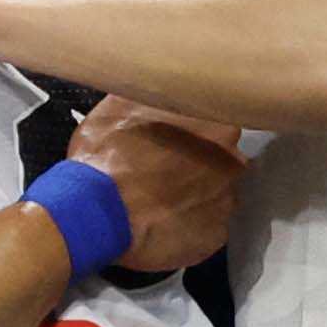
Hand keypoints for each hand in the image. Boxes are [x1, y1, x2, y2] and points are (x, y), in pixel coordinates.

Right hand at [63, 99, 250, 274]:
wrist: (94, 212)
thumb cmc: (108, 154)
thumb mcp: (118, 106)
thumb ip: (153, 95)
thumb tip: (158, 89)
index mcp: (217, 126)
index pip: (219, 123)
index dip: (196, 132)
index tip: (176, 139)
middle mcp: (232, 163)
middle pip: (222, 160)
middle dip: (199, 164)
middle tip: (164, 170)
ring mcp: (226, 203)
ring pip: (216, 195)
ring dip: (195, 196)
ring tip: (160, 201)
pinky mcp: (215, 238)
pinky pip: (207, 228)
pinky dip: (189, 226)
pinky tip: (163, 223)